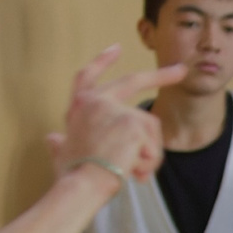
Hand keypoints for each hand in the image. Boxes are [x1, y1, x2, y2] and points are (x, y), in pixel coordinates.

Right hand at [46, 46, 182, 187]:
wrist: (81, 184)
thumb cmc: (71, 174)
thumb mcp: (62, 152)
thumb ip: (59, 143)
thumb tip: (52, 139)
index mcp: (79, 107)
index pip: (88, 76)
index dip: (103, 61)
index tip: (116, 48)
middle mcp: (97, 101)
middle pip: (133, 81)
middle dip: (160, 75)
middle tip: (180, 70)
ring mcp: (116, 109)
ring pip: (149, 128)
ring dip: (148, 154)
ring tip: (133, 172)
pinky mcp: (133, 122)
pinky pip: (155, 145)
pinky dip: (150, 164)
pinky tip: (135, 173)